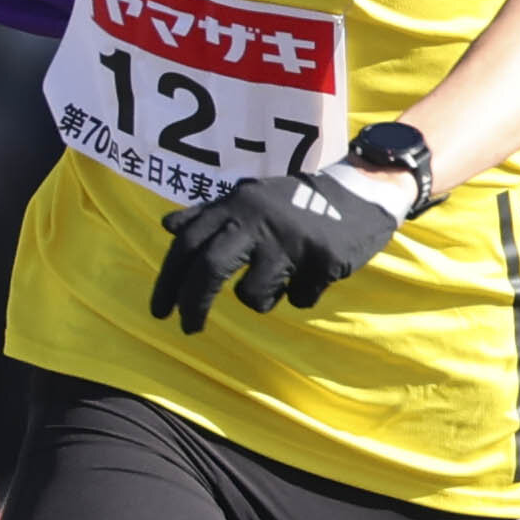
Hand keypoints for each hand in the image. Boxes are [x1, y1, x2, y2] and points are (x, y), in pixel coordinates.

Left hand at [147, 163, 402, 331]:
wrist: (361, 191)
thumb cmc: (296, 202)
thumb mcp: (250, 199)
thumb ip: (209, 214)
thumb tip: (166, 226)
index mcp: (237, 205)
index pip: (189, 244)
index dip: (168, 280)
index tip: (159, 311)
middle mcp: (259, 219)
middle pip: (211, 269)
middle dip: (194, 305)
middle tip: (189, 329)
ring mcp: (292, 240)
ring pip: (254, 296)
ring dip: (261, 299)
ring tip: (279, 281)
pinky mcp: (323, 259)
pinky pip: (298, 299)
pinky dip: (301, 294)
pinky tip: (313, 273)